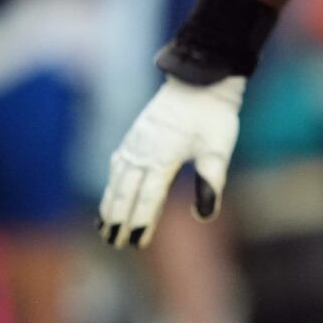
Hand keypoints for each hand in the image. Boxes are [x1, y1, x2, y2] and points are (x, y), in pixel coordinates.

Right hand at [98, 76, 244, 247]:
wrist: (200, 79)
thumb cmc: (213, 116)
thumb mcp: (218, 150)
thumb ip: (211, 182)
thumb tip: (205, 215)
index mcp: (163, 158)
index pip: (148, 198)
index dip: (141, 222)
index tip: (136, 243)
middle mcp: (143, 152)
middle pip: (126, 193)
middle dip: (119, 219)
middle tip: (114, 243)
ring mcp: (135, 143)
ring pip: (117, 180)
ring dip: (110, 204)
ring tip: (104, 226)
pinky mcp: (135, 135)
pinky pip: (118, 164)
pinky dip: (112, 182)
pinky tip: (110, 192)